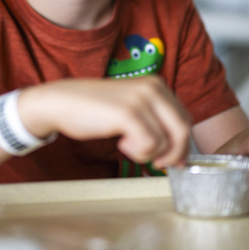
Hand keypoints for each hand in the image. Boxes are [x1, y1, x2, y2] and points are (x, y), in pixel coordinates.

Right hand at [20, 76, 191, 169]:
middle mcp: (153, 88)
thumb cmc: (95, 109)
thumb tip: (179, 154)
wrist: (62, 102)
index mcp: (157, 85)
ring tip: (128, 146)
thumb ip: (155, 122)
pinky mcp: (128, 113)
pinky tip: (121, 143)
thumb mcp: (133, 107)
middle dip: (173, 154)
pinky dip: (138, 152)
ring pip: (166, 142)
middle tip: (157, 164)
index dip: (182, 145)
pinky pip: (149, 145)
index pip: (185, 119)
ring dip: (149, 154)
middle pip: (182, 130)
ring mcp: (141, 99)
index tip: (173, 160)